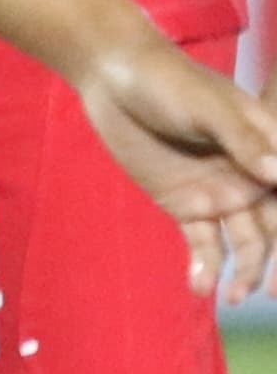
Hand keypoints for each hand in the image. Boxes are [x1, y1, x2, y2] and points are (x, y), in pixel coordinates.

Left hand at [78, 35, 276, 303]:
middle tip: (270, 293)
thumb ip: (242, 141)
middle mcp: (253, 178)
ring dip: (243, 271)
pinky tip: (200, 286)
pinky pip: (203, 242)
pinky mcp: (185, 204)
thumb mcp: (207, 108)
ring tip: (232, 297)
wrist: (113, 76)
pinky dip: (205, 265)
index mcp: (271, 149)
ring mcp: (221, 193)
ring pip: (245, 243)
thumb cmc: (169, 82)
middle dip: (276, 262)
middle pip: (276, 228)